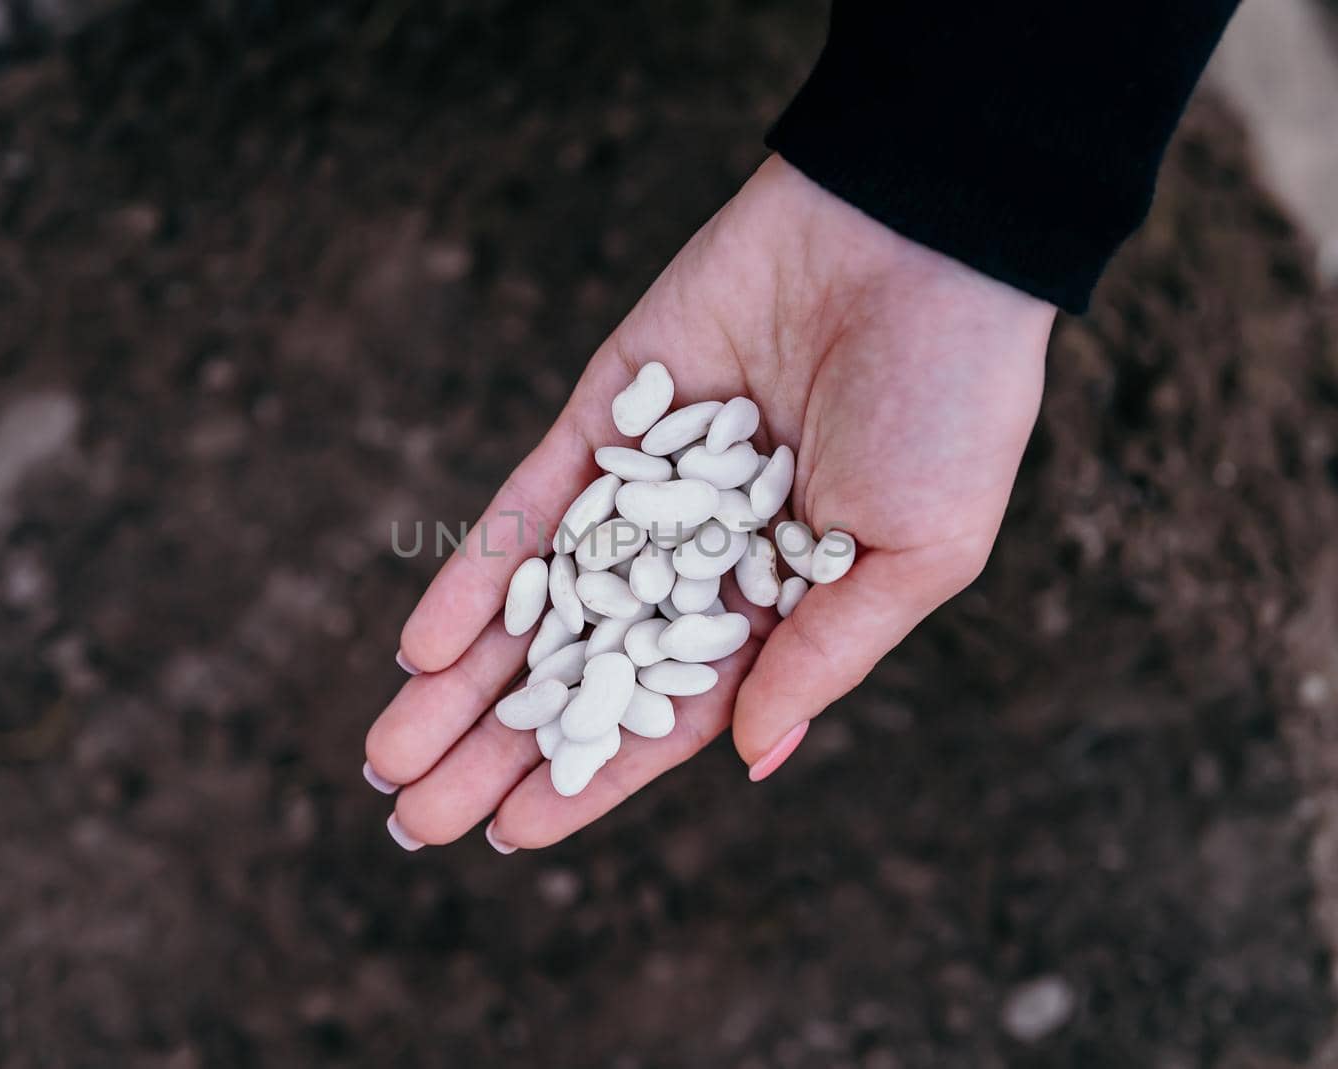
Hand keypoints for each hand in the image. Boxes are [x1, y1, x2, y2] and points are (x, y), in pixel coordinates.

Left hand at [365, 155, 1053, 849]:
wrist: (923, 239)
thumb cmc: (952, 406)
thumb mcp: (914, 555)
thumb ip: (825, 655)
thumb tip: (749, 759)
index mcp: (780, 600)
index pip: (668, 712)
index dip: (592, 776)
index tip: (510, 834)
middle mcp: (698, 552)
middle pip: (583, 669)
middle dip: (499, 745)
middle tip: (410, 818)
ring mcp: (645, 481)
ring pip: (539, 600)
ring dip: (463, 680)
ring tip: (385, 757)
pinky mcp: (607, 409)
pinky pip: (530, 504)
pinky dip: (477, 574)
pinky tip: (421, 647)